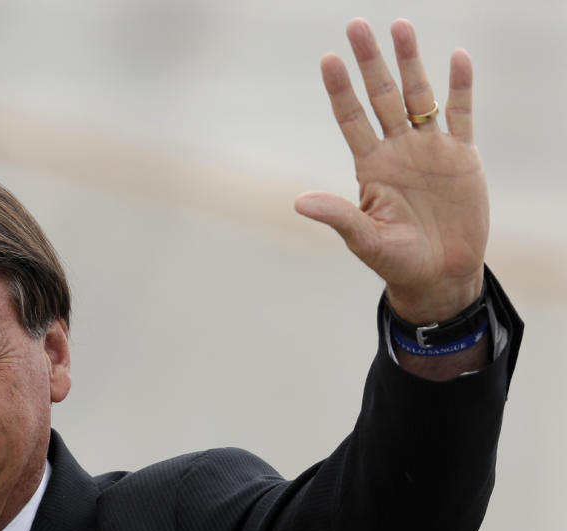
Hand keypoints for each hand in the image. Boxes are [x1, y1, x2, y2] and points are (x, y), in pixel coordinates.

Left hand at [294, 18, 487, 322]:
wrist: (440, 274)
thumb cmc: (396, 260)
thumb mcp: (365, 240)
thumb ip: (338, 216)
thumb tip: (298, 203)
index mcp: (370, 167)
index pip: (351, 119)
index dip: (340, 90)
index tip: (328, 60)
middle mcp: (396, 150)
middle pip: (382, 96)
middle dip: (370, 62)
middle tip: (356, 25)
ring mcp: (429, 150)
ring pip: (419, 96)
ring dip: (410, 62)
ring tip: (401, 26)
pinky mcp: (462, 157)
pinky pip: (460, 115)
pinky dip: (460, 88)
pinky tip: (456, 58)